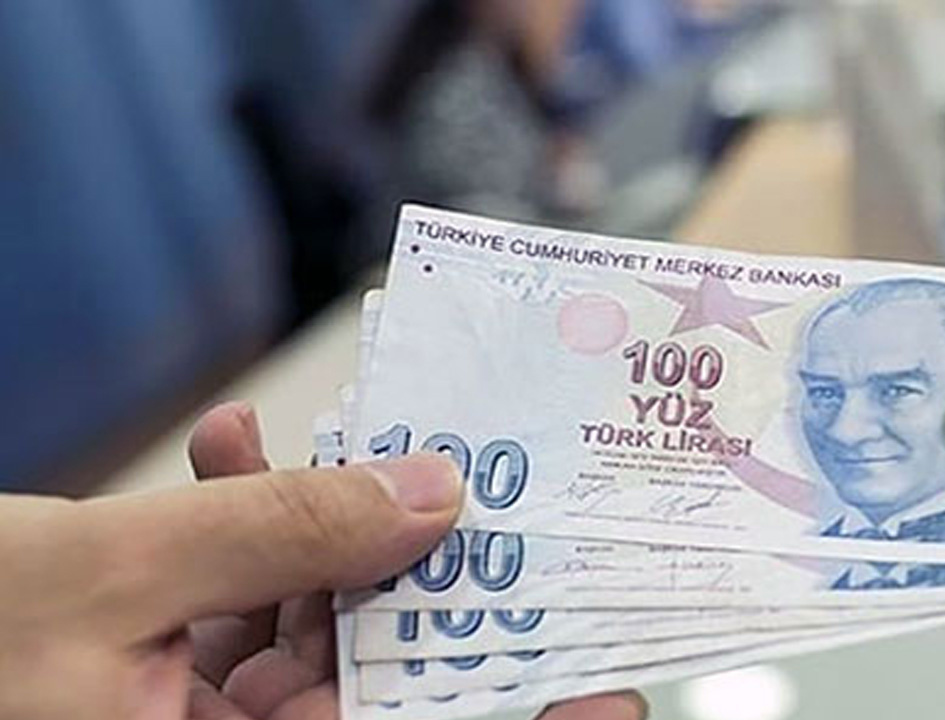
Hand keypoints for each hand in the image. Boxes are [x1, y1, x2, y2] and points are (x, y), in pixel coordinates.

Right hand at [0, 402, 646, 719]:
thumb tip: (432, 495)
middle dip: (425, 571)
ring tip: (345, 431)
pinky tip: (228, 446)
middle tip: (483, 479)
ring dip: (322, 520)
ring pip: (312, 619)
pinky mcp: (163, 675)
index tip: (612, 671)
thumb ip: (277, 532)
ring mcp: (201, 718)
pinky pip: (236, 600)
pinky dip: (239, 524)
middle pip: (383, 670)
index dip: (526, 712)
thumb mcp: (106, 577)